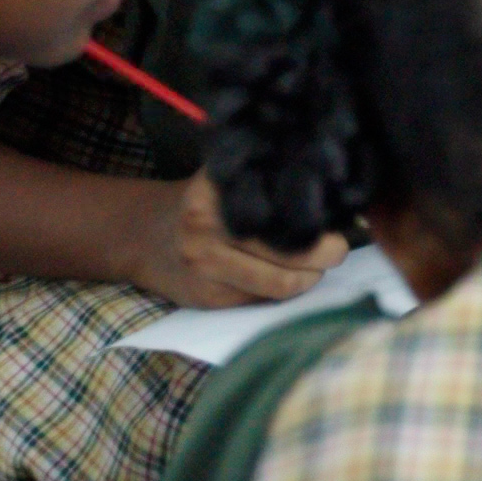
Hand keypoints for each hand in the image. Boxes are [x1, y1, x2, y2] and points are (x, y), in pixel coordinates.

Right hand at [127, 175, 345, 309]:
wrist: (142, 236)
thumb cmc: (204, 205)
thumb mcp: (227, 180)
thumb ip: (269, 180)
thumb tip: (335, 190)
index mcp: (216, 193)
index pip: (286, 212)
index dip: (321, 222)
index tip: (338, 222)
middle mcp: (205, 230)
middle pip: (293, 252)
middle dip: (327, 254)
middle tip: (336, 249)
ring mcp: (204, 268)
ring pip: (283, 284)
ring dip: (310, 278)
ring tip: (314, 267)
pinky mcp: (206, 299)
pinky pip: (263, 301)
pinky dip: (283, 292)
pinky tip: (285, 277)